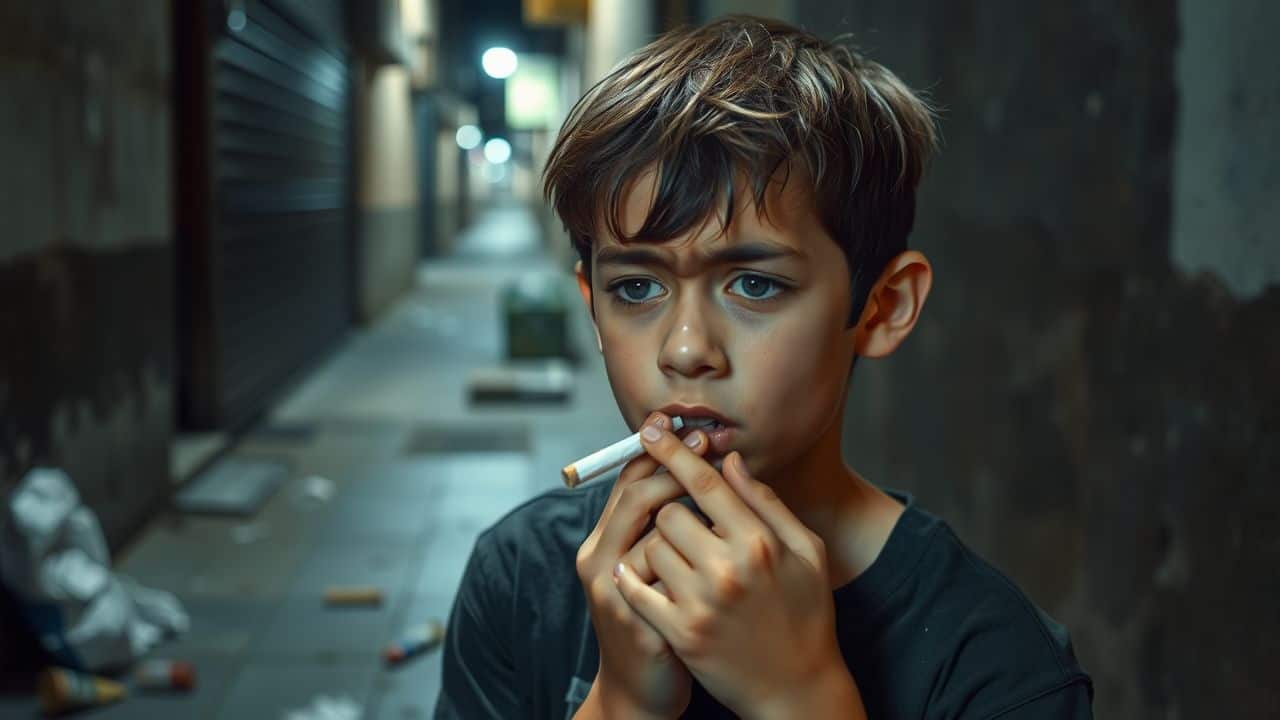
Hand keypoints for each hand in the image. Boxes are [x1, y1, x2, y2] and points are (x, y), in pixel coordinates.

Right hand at [575, 412, 712, 718]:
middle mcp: (599, 560)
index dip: (662, 452)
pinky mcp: (640, 623)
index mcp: (605, 539)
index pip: (628, 480)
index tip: (699, 430)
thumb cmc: (656, 618)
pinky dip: (700, 564)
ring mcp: (614, 593)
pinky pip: (672, 581)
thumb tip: (706, 467)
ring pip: (655, 536)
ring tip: (729, 496)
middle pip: (636, 497)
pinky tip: (727, 553)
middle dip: (677, 468)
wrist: (642, 689)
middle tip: (711, 444)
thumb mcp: (650, 566)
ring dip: (694, 516)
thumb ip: (667, 520)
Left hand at [612, 427, 848, 716]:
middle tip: (688, 530)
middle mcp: (729, 569)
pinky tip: (645, 580)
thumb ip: (766, 503)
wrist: (798, 689)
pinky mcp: (681, 634)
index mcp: (760, 542)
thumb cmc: (806, 616)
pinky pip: (638, 589)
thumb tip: (731, 460)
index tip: (650, 429)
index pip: (705, 482)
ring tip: (682, 565)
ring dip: (658, 549)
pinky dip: (635, 580)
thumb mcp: (805, 552)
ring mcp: (702, 603)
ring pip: (651, 547)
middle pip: (669, 511)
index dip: (673, 451)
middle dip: (671, 513)